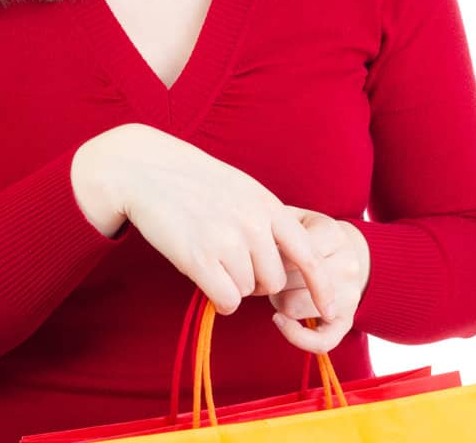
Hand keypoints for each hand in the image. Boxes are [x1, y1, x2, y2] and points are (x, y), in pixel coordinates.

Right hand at [73, 125, 337, 316]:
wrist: (143, 168)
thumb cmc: (190, 179)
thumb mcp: (238, 188)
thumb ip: (263, 219)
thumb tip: (280, 257)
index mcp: (267, 205)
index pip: (308, 253)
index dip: (322, 286)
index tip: (332, 307)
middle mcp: (252, 223)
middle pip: (273, 281)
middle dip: (255, 282)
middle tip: (230, 263)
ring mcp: (226, 240)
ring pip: (247, 291)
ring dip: (230, 284)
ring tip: (208, 256)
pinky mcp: (199, 257)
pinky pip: (226, 300)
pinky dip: (217, 297)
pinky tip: (203, 276)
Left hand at [268, 208, 370, 353]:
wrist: (349, 251)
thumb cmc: (310, 233)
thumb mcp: (295, 218)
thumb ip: (273, 221)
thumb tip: (246, 241)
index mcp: (332, 234)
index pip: (287, 250)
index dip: (265, 254)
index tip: (259, 250)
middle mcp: (346, 265)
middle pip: (287, 280)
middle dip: (268, 277)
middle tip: (267, 270)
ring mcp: (350, 295)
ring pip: (295, 308)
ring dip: (277, 300)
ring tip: (280, 287)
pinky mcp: (347, 321)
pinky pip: (321, 341)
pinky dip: (296, 336)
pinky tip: (279, 321)